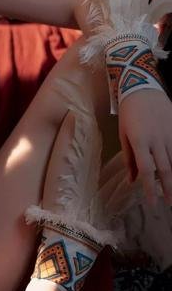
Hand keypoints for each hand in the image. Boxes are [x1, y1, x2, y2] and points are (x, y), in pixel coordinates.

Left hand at [118, 89, 171, 206]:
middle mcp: (157, 140)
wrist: (142, 87)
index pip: (147, 171)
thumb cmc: (129, 112)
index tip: (152, 203)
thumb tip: (133, 180)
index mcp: (140, 142)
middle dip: (168, 189)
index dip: (150, 189)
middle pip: (165, 170)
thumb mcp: (124, 135)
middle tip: (169, 203)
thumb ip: (129, 159)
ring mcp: (169, 134)